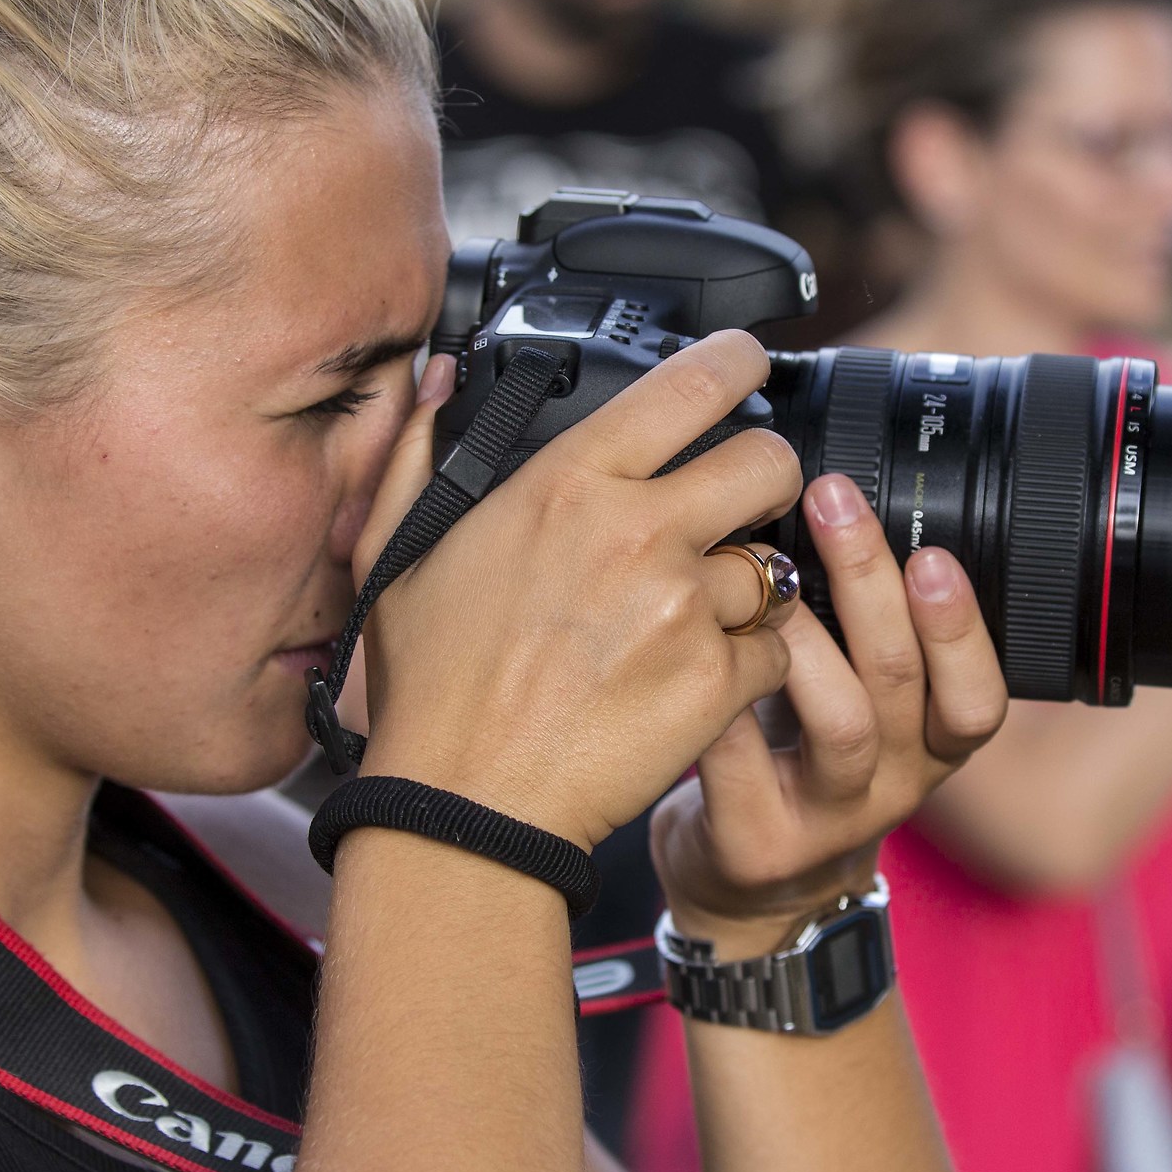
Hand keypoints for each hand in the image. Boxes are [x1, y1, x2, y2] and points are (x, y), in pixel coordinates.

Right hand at [353, 333, 805, 851]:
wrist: (466, 808)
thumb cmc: (432, 688)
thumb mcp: (397, 554)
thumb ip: (422, 454)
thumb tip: (440, 380)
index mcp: (566, 484)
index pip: (690, 385)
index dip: (738, 363)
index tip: (751, 363)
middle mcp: (638, 532)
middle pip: (768, 462)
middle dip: (766, 480)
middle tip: (742, 506)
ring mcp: (685, 608)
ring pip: (775, 566)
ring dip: (749, 591)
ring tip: (692, 623)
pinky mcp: (716, 681)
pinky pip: (775, 652)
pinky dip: (748, 669)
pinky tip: (691, 684)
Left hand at [649, 472, 1009, 956]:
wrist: (750, 886)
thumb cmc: (798, 758)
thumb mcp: (856, 701)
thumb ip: (862, 630)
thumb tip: (845, 499)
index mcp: (931, 744)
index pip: (979, 695)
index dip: (962, 626)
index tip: (933, 551)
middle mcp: (895, 784)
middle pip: (901, 680)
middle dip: (869, 580)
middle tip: (832, 500)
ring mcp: (826, 818)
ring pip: (840, 722)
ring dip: (805, 635)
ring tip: (763, 573)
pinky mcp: (757, 841)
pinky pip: (742, 758)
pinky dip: (723, 692)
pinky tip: (694, 641)